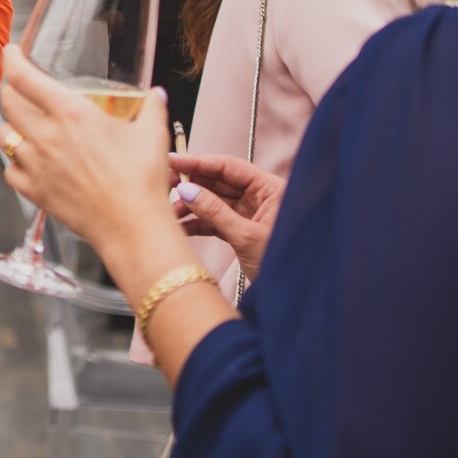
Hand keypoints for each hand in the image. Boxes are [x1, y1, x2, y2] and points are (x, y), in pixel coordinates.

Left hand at [0, 45, 174, 255]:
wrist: (132, 226)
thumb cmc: (143, 180)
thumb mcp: (152, 135)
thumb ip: (151, 108)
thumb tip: (155, 94)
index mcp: (72, 114)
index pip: (25, 78)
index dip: (12, 60)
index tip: (10, 52)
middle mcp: (46, 136)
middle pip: (8, 103)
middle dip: (10, 91)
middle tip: (19, 89)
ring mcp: (36, 165)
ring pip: (4, 137)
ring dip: (10, 127)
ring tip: (22, 126)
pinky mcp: (34, 192)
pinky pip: (9, 171)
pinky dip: (13, 164)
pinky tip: (25, 162)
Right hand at [169, 153, 284, 280]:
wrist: (292, 297)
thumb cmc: (283, 265)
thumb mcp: (246, 236)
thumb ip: (214, 211)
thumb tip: (187, 189)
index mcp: (271, 190)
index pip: (230, 167)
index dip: (199, 162)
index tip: (174, 160)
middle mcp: (261, 198)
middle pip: (219, 182)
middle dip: (192, 184)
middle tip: (166, 184)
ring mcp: (251, 214)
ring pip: (214, 201)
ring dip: (191, 206)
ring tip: (171, 212)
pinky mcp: (242, 231)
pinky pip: (215, 220)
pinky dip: (198, 223)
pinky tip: (181, 227)